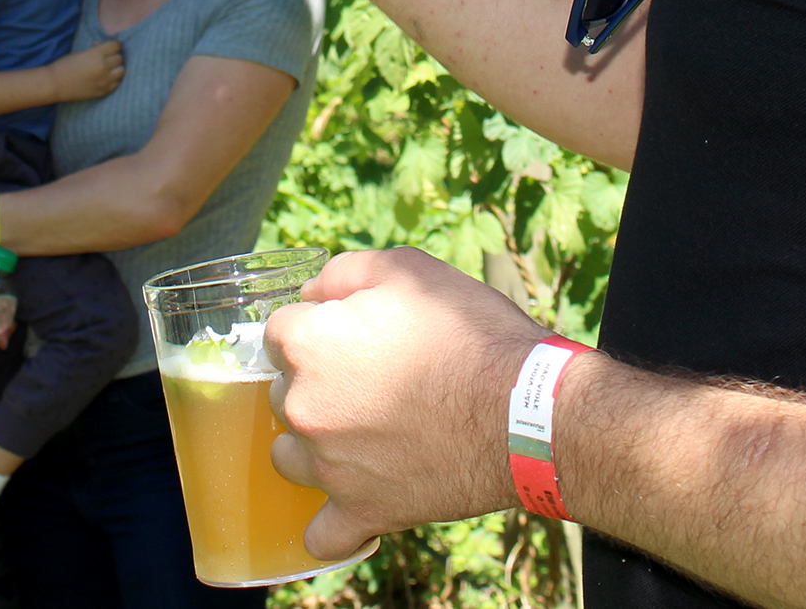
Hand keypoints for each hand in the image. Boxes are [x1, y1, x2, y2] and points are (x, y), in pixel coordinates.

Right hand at [49, 38, 124, 101]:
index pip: (116, 46)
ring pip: (122, 71)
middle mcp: (103, 67)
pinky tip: (107, 78)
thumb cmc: (64, 65)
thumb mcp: (79, 53)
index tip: (111, 47)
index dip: (114, 45)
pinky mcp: (103, 91)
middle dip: (114, 56)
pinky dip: (114, 80)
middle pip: (120, 58)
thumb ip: (93, 49)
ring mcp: (104, 80)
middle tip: (108, 58)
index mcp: (96, 54)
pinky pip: (117, 84)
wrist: (55, 84)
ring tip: (110, 69)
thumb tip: (101, 45)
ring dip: (117, 68)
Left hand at [264, 248, 547, 564]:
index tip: (354, 331)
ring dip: (316, 446)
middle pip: (282, 393)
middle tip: (374, 378)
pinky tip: (351, 505)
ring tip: (363, 434)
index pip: (279, 331)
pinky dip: (332, 524)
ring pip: (290, 458)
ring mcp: (329, 466)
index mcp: (307, 345)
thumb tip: (313, 295)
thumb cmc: (470, 333)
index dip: (318, 326)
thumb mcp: (409, 269)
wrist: (526, 410)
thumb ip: (344, 273)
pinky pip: (324, 535)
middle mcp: (303, 407)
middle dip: (318, 384)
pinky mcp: (363, 511)